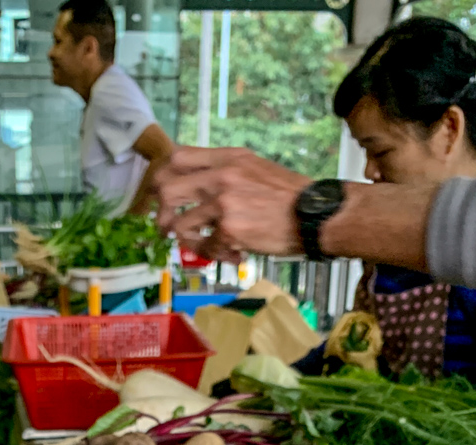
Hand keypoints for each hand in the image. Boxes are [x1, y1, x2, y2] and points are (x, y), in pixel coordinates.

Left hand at [154, 147, 310, 259]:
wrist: (313, 214)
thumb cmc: (287, 195)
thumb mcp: (254, 168)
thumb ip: (226, 172)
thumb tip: (197, 185)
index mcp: (227, 159)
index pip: (178, 157)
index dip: (163, 176)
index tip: (163, 194)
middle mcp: (221, 176)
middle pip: (167, 190)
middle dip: (162, 213)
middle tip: (168, 227)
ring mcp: (223, 203)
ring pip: (181, 226)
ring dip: (190, 242)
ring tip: (208, 247)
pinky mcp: (230, 229)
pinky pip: (207, 247)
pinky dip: (218, 256)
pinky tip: (235, 256)